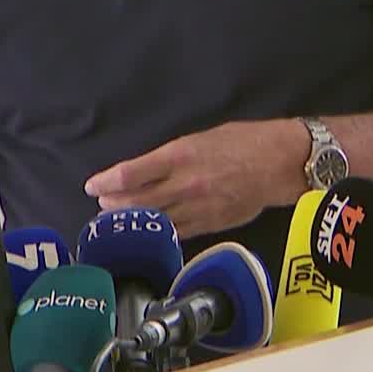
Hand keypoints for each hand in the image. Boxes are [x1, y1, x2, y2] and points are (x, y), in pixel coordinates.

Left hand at [82, 119, 305, 238]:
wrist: (279, 163)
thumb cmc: (243, 142)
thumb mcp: (201, 138)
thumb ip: (173, 157)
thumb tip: (149, 171)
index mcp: (180, 156)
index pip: (132, 173)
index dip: (107, 181)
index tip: (93, 185)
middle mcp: (184, 184)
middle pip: (138, 201)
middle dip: (115, 204)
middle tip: (101, 205)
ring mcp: (197, 207)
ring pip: (155, 220)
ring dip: (133, 221)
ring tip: (118, 220)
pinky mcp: (210, 224)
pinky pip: (178, 232)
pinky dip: (160, 232)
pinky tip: (149, 232)